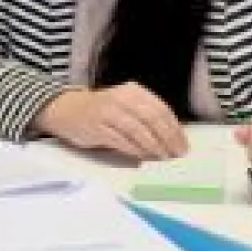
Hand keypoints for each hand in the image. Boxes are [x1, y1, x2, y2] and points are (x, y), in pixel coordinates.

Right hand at [33, 82, 188, 160]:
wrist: (67, 109)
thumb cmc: (103, 111)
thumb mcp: (126, 106)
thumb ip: (146, 117)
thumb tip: (172, 139)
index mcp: (133, 91)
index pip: (160, 108)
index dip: (174, 128)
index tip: (183, 145)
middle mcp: (121, 98)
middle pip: (151, 118)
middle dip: (167, 139)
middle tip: (177, 155)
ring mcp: (108, 112)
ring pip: (137, 130)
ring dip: (153, 147)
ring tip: (163, 159)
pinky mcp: (97, 127)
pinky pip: (121, 140)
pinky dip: (135, 151)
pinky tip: (144, 158)